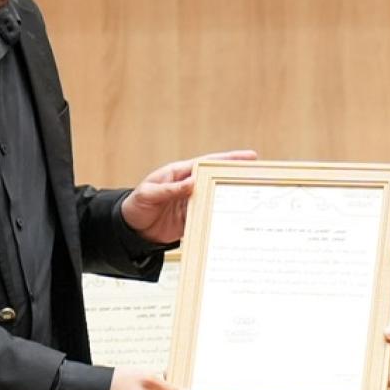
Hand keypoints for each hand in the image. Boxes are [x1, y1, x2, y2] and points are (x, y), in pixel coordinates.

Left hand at [120, 149, 256, 244]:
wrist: (129, 231)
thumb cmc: (135, 205)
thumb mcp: (149, 194)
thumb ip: (170, 189)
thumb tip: (192, 182)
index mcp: (180, 173)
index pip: (208, 163)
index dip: (229, 159)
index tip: (250, 158)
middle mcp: (189, 187)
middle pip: (218, 180)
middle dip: (237, 179)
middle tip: (259, 178)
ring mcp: (192, 204)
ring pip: (216, 200)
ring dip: (232, 201)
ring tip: (253, 202)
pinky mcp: (191, 221)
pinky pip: (208, 219)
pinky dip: (220, 221)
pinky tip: (234, 224)